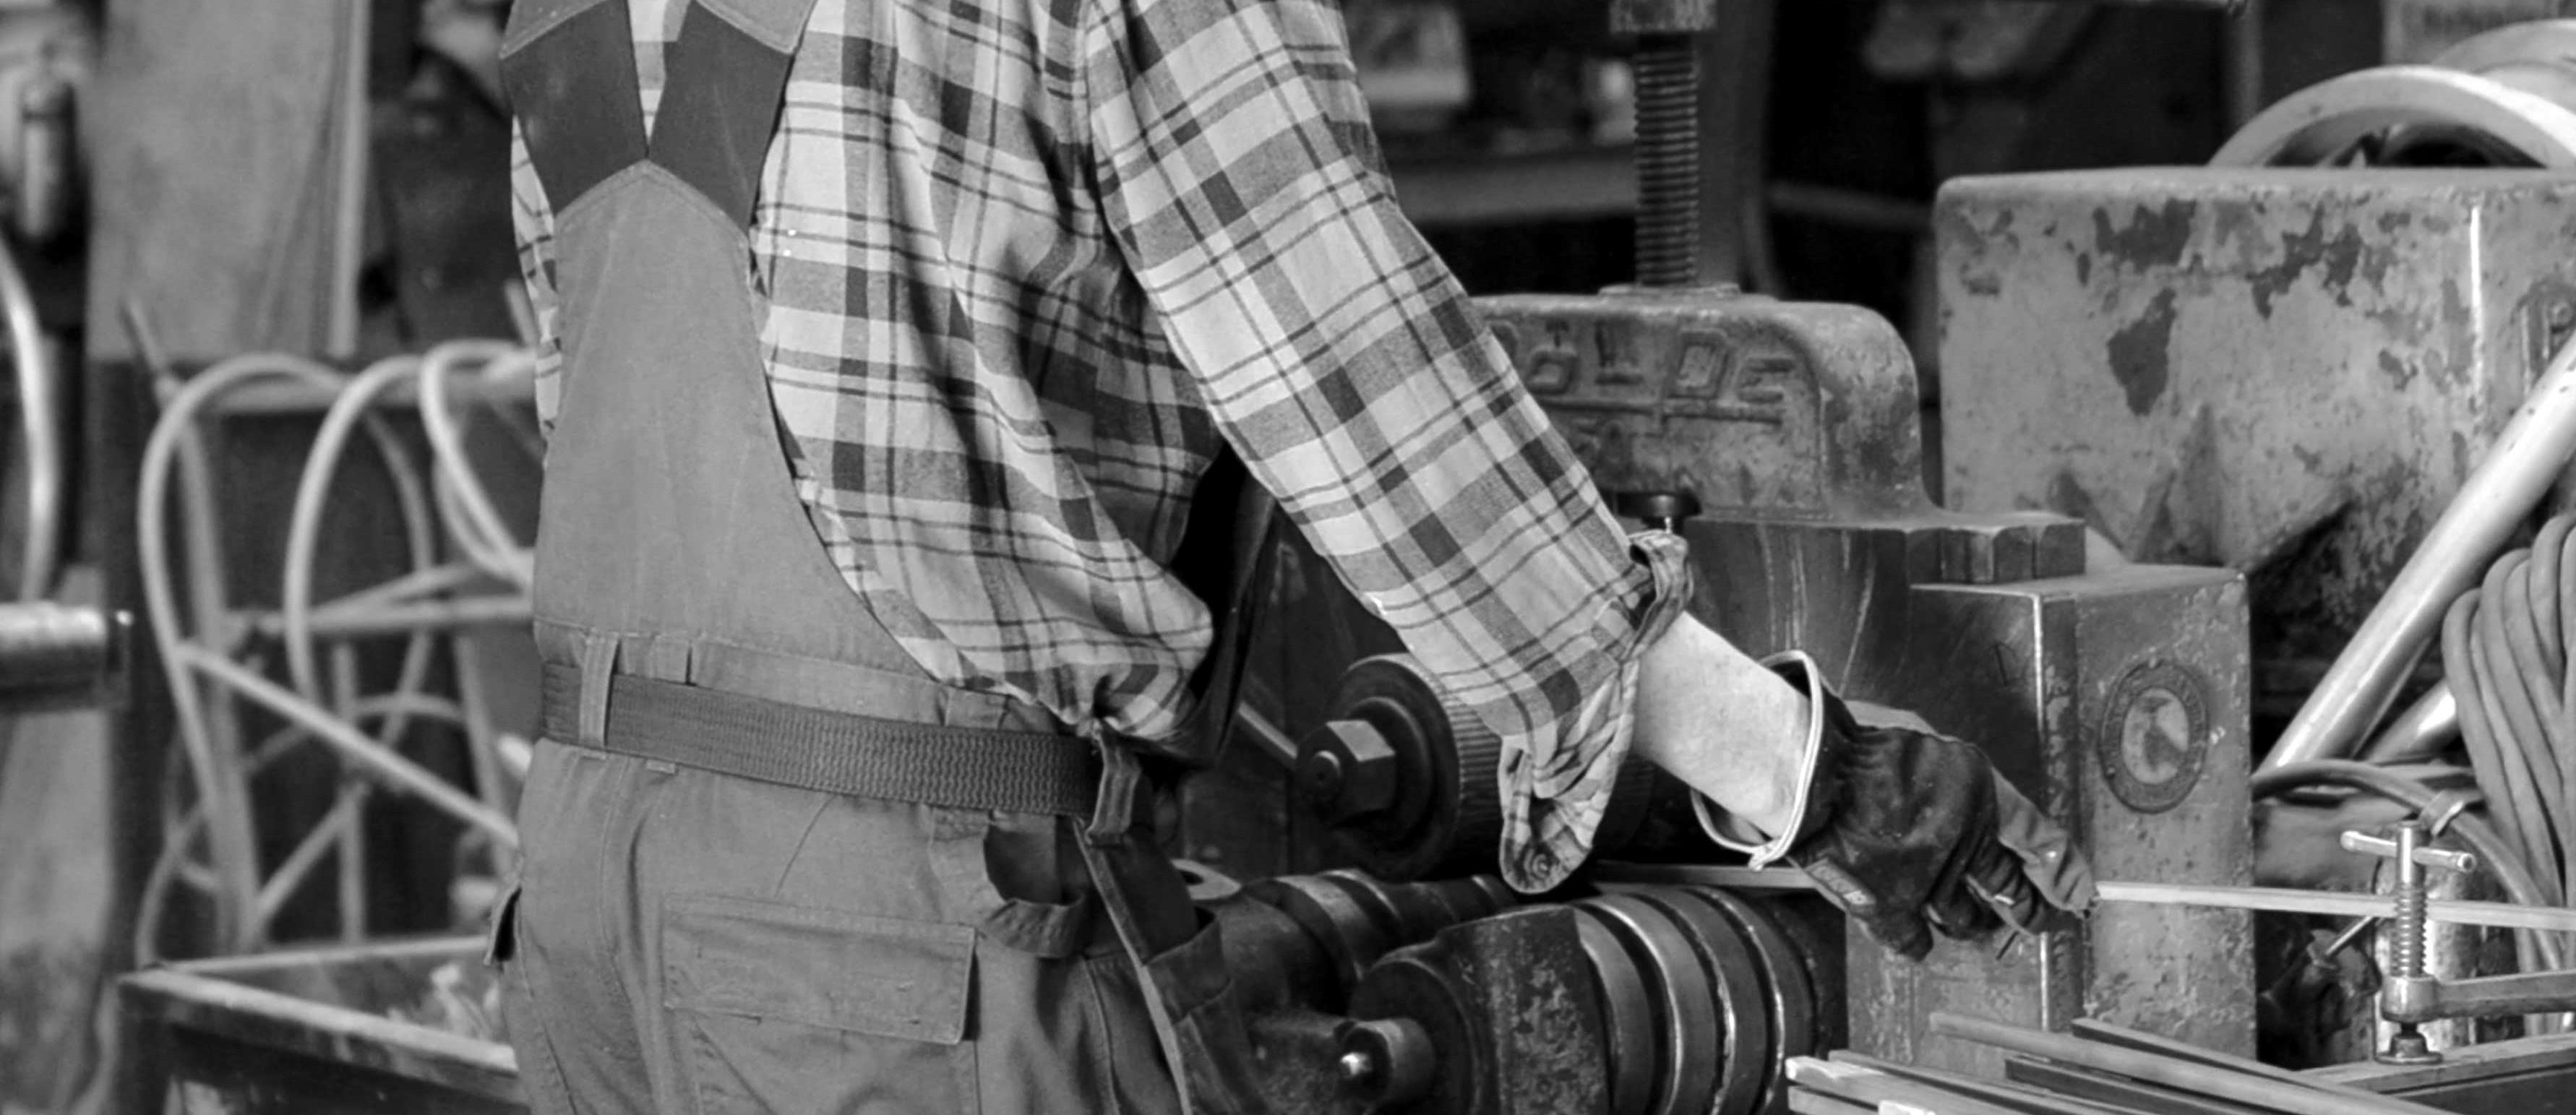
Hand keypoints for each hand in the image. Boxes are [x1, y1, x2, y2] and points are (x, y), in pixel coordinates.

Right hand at [1775, 661, 2097, 960]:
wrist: (1807, 772)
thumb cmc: (1856, 743)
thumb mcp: (1921, 735)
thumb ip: (1950, 772)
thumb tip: (1966, 795)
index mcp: (1979, 794)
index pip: (2040, 839)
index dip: (2064, 871)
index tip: (2080, 893)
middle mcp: (1963, 841)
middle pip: (2010, 890)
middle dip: (2028, 910)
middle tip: (2034, 920)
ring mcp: (1927, 879)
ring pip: (1967, 919)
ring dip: (1973, 924)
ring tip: (1973, 925)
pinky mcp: (1890, 908)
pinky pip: (1917, 942)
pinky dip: (1919, 941)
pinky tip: (1917, 936)